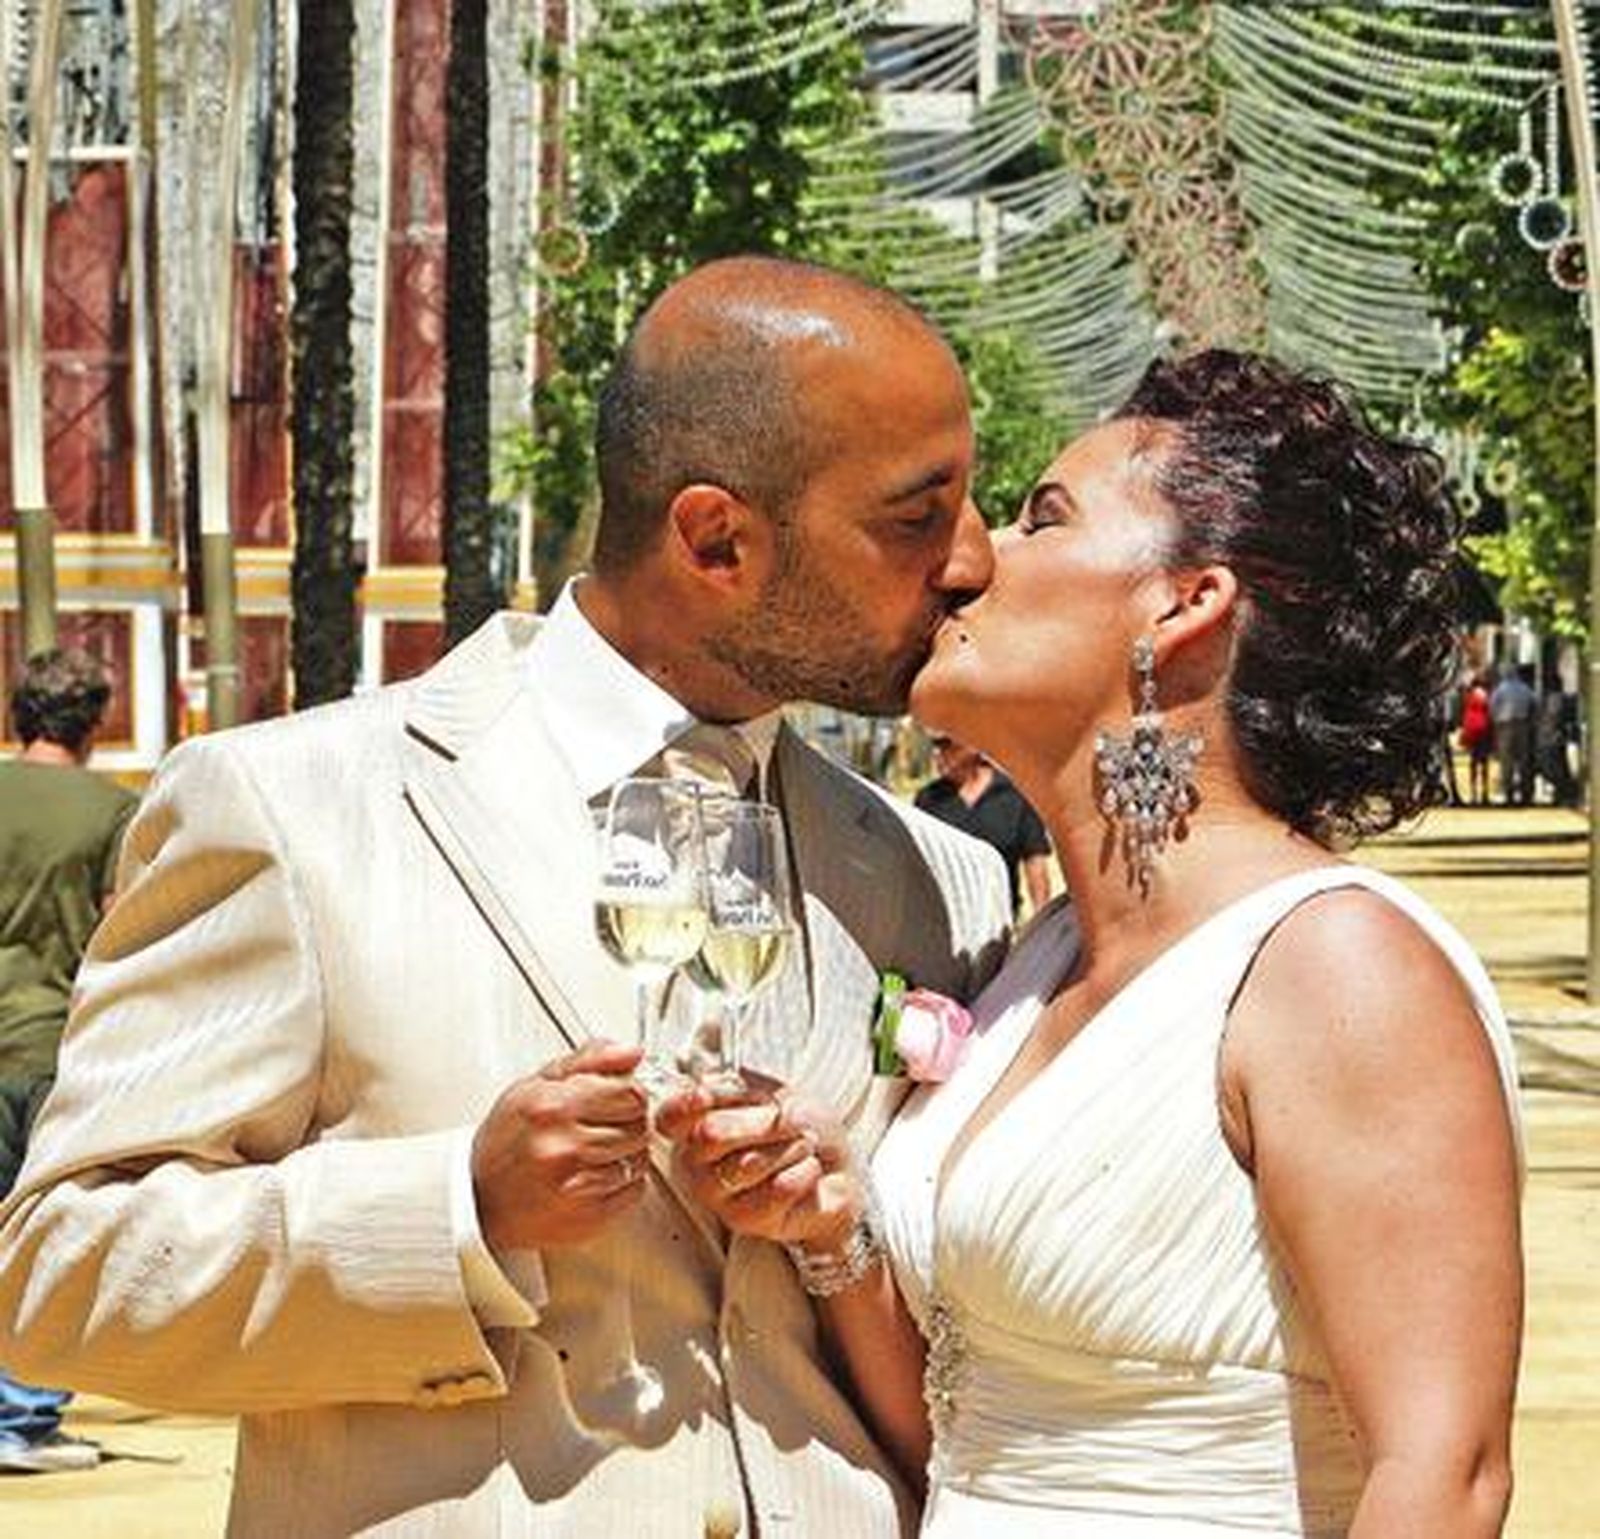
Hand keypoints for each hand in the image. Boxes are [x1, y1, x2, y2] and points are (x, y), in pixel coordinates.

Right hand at [471, 1039, 649, 1251]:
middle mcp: (563, 1146)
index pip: (629, 1093)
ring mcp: (575, 1185)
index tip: (617, 1099)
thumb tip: (632, 1052)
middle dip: (628, 1124)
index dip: (629, 1094)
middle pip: (639, 1126)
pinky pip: (632, 1191)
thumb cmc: (507, 1139)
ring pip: (638, 1159)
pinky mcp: (586, 1217)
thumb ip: (590, 1060)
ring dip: (626, 1155)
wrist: (478, 1197)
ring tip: (594, 1153)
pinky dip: (622, 1184)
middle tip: (603, 1127)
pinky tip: (594, 1177)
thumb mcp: (537, 1084)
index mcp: (552, 1107)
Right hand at [657, 1081, 864, 1251]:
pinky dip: (803, 1172)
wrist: (836, 1168)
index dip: (685, 1103)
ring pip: (746, 1163)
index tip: (707, 1095)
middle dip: (761, 1122)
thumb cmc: (800, 1127)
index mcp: (697, 1123)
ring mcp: (717, 1194)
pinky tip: (808, 1171)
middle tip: (786, 1122)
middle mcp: (697, 1162)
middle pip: (710, 1135)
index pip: (670, 1116)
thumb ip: (739, 1086)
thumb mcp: (773, 1091)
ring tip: (803, 1147)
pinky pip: (776, 1189)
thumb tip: (707, 1084)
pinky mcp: (745, 1221)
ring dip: (789, 1147)